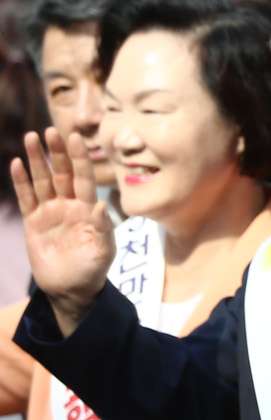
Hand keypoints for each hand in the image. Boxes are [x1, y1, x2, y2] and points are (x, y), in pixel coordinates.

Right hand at [12, 129, 115, 335]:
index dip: (81, 159)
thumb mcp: (103, 251)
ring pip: (43, 180)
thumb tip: (101, 204)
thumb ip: (103, 228)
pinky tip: (17, 163)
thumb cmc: (92, 270)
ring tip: (31, 137)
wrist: (71, 289)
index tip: (76, 137)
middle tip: (51, 130)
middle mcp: (70, 205)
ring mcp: (51, 211)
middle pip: (63, 173)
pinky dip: (21, 181)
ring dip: (38, 160)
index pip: (85, 178)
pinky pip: (27, 197)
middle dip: (58, 153)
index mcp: (89, 209)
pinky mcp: (34, 221)